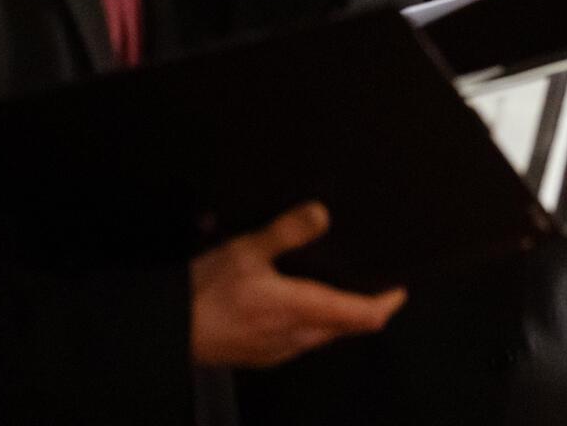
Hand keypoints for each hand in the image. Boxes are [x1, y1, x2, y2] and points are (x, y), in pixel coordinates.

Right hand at [190, 202, 406, 367]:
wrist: (166, 333)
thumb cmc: (205, 293)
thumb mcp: (246, 250)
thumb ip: (286, 231)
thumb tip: (322, 212)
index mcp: (301, 311)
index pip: (361, 316)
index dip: (386, 304)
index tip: (400, 291)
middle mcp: (297, 337)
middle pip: (346, 328)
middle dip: (364, 311)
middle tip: (375, 289)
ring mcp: (278, 350)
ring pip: (322, 337)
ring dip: (337, 319)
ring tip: (342, 295)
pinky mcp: (260, 355)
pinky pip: (299, 343)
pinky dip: (311, 327)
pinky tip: (300, 310)